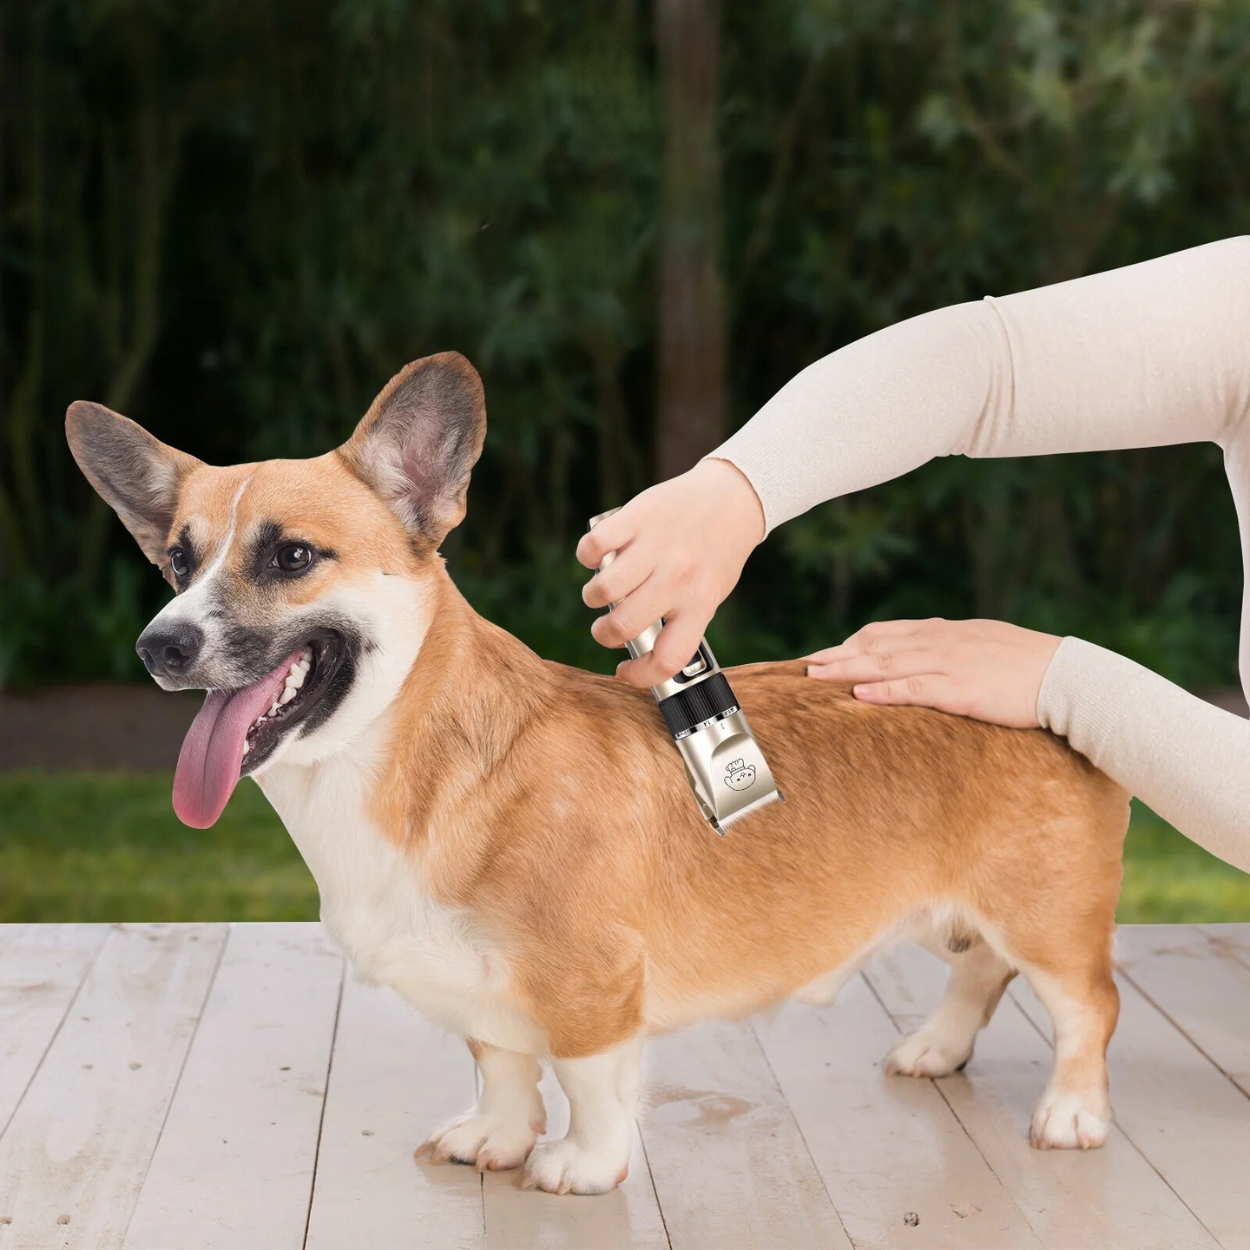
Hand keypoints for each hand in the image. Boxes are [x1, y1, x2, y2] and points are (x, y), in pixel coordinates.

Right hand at [576, 458, 764, 686]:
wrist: (732, 497)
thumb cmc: (717, 551)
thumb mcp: (711, 593)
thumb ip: (682, 618)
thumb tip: (641, 644)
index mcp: (700, 604)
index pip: (667, 659)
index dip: (639, 676)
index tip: (624, 670)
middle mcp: (678, 578)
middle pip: (622, 625)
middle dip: (603, 634)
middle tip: (606, 627)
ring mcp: (656, 547)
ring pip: (603, 589)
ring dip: (593, 597)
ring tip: (600, 592)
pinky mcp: (637, 517)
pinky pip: (594, 546)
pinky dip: (587, 556)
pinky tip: (597, 557)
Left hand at [806, 618, 1060, 728]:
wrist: (1069, 677)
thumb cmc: (1031, 666)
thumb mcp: (985, 645)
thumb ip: (953, 646)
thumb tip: (928, 650)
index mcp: (946, 632)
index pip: (886, 634)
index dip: (851, 644)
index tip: (824, 654)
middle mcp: (942, 642)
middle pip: (876, 646)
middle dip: (837, 656)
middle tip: (804, 666)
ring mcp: (950, 664)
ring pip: (887, 664)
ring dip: (848, 670)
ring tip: (815, 678)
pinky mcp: (962, 690)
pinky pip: (914, 688)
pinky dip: (883, 691)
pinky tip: (858, 695)